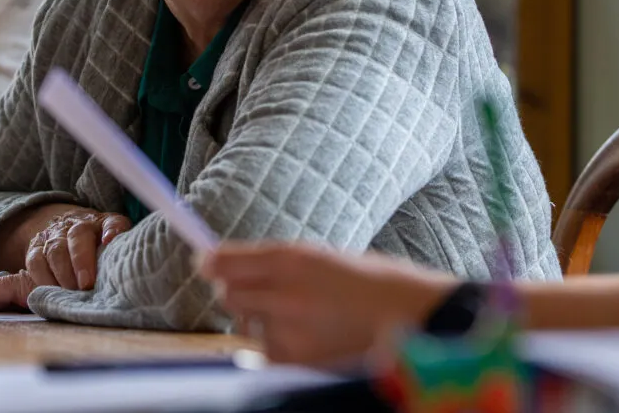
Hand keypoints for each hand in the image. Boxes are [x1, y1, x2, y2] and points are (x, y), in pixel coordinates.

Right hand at [24, 207, 131, 290]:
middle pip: (78, 236)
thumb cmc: (97, 247)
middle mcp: (78, 225)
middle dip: (81, 261)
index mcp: (103, 223)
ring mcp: (55, 235)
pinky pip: (35, 262)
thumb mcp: (113, 245)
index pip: (111, 223)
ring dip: (62, 274)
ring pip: (55, 250)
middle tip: (86, 285)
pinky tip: (50, 293)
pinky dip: (42, 278)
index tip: (109, 241)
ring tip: (70, 293)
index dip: (111, 231)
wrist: (65, 228)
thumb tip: (124, 264)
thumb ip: (119, 252)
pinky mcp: (36, 249)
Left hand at [201, 242, 455, 366]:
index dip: (212, 261)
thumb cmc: (375, 284)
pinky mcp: (295, 361)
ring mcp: (288, 330)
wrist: (415, 320)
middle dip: (235, 290)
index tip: (203, 261)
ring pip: (248, 323)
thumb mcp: (326, 258)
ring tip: (304, 315)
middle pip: (228, 293)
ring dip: (261, 318)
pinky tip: (312, 336)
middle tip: (256, 289)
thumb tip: (231, 264)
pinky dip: (278, 344)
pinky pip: (267, 351)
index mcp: (294, 258)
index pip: (228, 261)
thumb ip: (280, 263)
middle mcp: (284, 292)